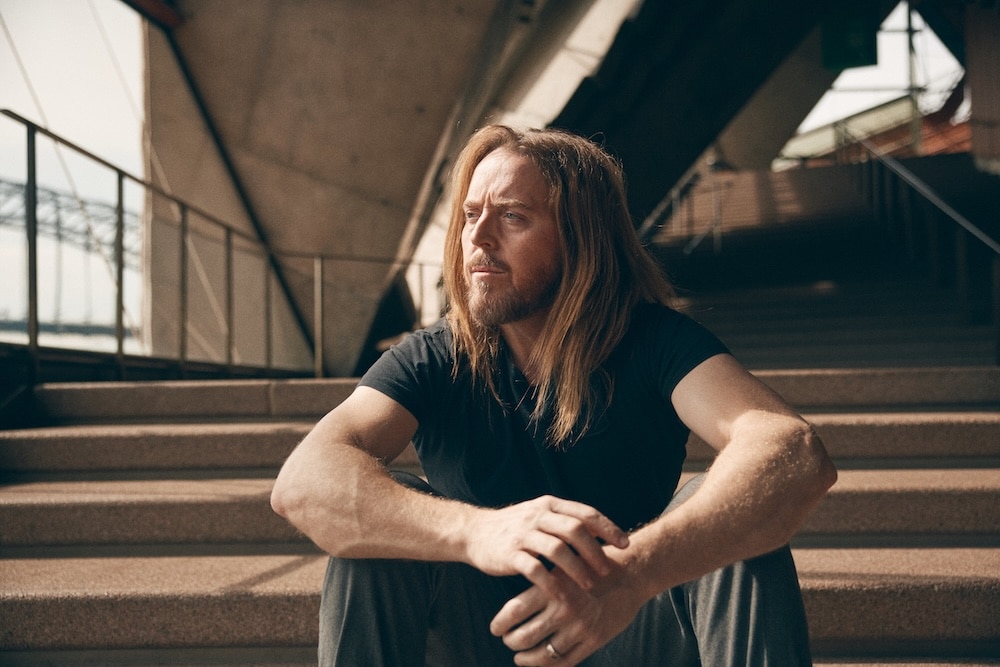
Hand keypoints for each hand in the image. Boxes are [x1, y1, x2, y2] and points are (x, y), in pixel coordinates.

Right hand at [463, 496, 627, 592]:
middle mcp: (538, 516)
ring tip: (589, 586)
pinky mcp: (509, 554)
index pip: (585, 513)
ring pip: (557, 549)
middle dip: (595, 551)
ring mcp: (523, 534)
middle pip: (575, 530)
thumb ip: (565, 520)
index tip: (625, 544)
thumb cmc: (514, 527)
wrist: (474, 532)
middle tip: (607, 570)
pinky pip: (535, 569)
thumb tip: (601, 532)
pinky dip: (551, 582)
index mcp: (549, 505)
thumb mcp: (540, 515)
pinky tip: (563, 595)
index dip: (608, 528)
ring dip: (577, 569)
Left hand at [489, 560, 647, 665]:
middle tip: (507, 640)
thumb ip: (541, 582)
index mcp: (552, 586)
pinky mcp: (594, 640)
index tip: (495, 628)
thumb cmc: (592, 565)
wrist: (631, 573)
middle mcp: (563, 609)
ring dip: (525, 658)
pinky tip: (541, 662)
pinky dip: (548, 666)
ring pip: (542, 654)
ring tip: (519, 656)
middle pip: (523, 636)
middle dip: (510, 641)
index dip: (500, 623)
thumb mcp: (563, 565)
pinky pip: (565, 662)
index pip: (514, 611)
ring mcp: (579, 628)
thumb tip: (513, 599)